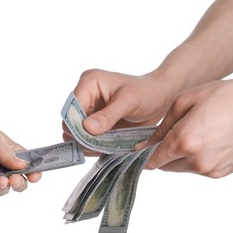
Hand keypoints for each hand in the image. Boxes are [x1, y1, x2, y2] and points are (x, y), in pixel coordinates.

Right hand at [62, 69, 176, 155]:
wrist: (161, 97)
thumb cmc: (147, 92)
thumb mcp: (128, 102)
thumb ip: (108, 116)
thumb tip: (87, 128)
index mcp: (89, 83)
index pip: (72, 108)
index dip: (76, 126)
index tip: (89, 140)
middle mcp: (85, 96)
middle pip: (72, 122)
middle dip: (82, 137)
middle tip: (98, 147)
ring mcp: (90, 111)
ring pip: (78, 133)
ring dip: (88, 144)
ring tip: (104, 148)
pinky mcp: (96, 123)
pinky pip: (88, 139)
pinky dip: (95, 146)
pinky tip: (106, 149)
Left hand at [135, 68, 232, 177]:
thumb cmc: (227, 95)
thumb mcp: (187, 99)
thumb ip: (163, 123)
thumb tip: (150, 141)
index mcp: (185, 141)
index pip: (153, 160)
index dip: (144, 155)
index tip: (139, 150)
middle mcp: (197, 161)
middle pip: (166, 166)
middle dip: (162, 154)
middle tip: (167, 136)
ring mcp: (212, 169)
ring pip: (183, 168)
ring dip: (180, 156)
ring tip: (194, 133)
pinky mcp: (223, 172)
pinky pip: (200, 169)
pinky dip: (197, 158)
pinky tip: (208, 140)